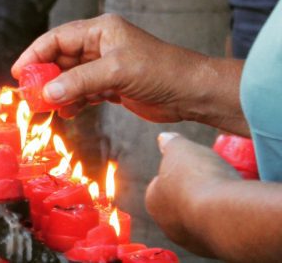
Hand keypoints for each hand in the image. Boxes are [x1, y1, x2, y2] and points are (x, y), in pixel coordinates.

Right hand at [10, 14, 212, 122]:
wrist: (194, 93)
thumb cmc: (161, 71)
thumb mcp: (116, 72)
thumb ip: (79, 82)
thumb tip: (47, 93)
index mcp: (100, 30)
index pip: (57, 39)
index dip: (35, 54)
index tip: (19, 72)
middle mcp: (100, 45)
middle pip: (61, 58)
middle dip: (44, 76)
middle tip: (27, 94)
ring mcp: (105, 66)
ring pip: (70, 77)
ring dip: (57, 92)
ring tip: (43, 108)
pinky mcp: (112, 85)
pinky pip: (83, 92)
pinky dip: (73, 102)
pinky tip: (66, 113)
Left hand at [146, 133, 237, 257]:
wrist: (226, 214)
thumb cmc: (198, 178)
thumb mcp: (182, 148)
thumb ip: (171, 143)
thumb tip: (164, 138)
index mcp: (153, 201)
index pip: (162, 185)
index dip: (178, 173)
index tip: (194, 167)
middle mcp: (168, 225)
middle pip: (181, 203)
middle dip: (194, 191)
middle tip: (211, 179)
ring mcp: (191, 240)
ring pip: (199, 217)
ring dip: (210, 206)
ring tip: (225, 192)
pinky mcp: (214, 249)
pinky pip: (218, 229)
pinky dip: (225, 219)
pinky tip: (234, 208)